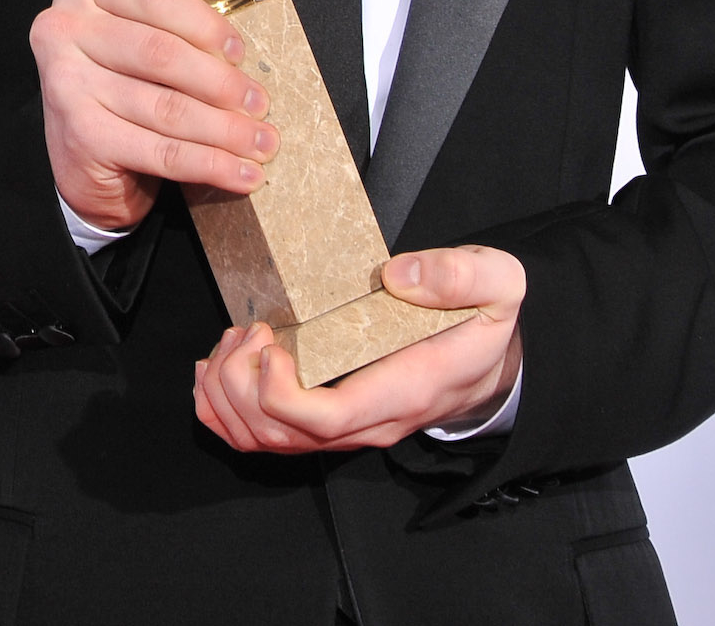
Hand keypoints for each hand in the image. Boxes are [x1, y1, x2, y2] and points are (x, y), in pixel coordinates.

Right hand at [29, 0, 273, 232]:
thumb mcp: (152, 34)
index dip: (208, 24)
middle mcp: (65, 32)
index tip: (242, 51)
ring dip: (224, 130)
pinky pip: (161, 151)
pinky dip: (209, 164)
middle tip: (260, 104)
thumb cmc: (122, 84)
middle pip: (161, 54)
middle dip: (221, 83)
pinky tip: (242, 174)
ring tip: (261, 142)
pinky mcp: (82, 136)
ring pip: (166, 107)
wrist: (82, 159)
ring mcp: (67, 85)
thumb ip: (197, 2)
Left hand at [192, 245, 526, 451]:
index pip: (328, 420)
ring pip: (264, 441)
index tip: (271, 344)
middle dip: (241, 385)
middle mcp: (368, 422)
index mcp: (403, 391)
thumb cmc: (485, 322)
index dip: (282, 393)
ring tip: (234, 341)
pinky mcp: (325, 419)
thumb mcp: (497, 283)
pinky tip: (216, 368)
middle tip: (249, 330)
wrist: (491, 360)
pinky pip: (262, 436)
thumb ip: (458, 275)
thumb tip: (399, 276)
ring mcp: (344, 426)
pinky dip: (223, 408)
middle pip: (283, 435)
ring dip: (227, 395)